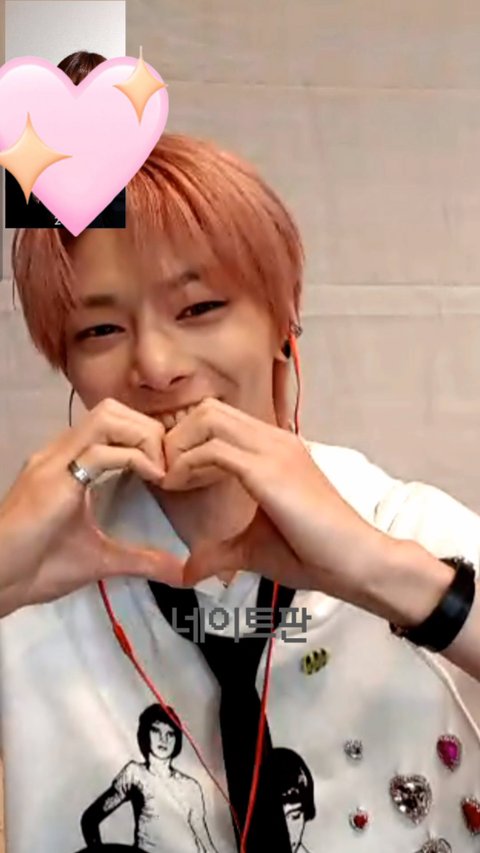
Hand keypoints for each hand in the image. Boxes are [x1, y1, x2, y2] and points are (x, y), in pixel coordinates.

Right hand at [0, 398, 185, 616]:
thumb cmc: (39, 568)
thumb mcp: (101, 559)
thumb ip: (140, 559)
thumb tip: (179, 572)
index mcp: (67, 462)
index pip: (111, 422)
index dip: (144, 436)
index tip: (166, 468)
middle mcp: (59, 452)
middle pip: (112, 410)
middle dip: (148, 430)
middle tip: (166, 466)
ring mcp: (53, 461)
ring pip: (107, 418)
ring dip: (142, 437)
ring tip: (159, 471)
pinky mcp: (52, 478)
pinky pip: (100, 451)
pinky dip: (135, 458)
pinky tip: (152, 479)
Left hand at [160, 398, 390, 602]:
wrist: (355, 563)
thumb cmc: (314, 553)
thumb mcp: (253, 548)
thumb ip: (219, 551)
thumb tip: (189, 569)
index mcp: (274, 449)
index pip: (218, 419)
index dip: (186, 441)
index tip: (171, 475)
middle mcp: (274, 440)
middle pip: (208, 409)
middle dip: (176, 436)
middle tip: (164, 472)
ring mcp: (273, 450)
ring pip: (208, 418)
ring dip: (178, 445)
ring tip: (168, 479)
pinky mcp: (268, 470)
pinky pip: (213, 449)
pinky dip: (187, 464)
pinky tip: (177, 486)